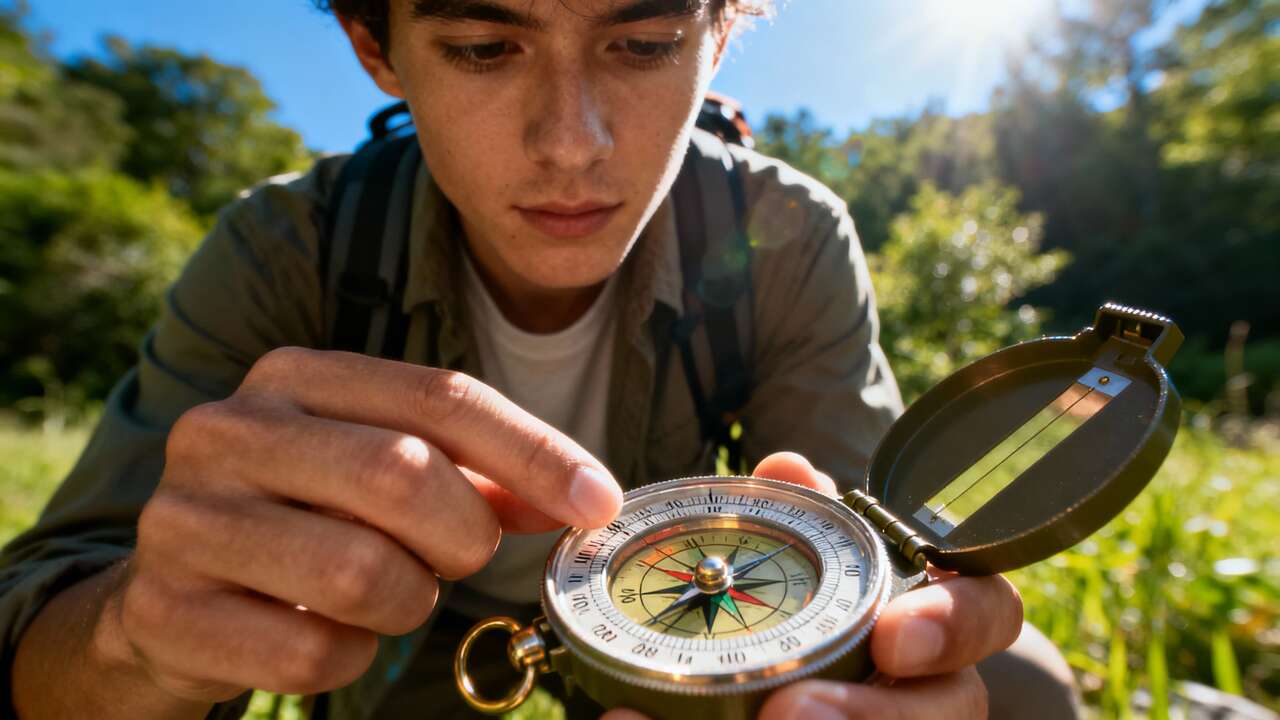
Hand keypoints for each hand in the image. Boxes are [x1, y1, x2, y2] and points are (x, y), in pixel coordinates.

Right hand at [111, 348, 621, 702]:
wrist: (170, 597)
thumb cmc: (306, 520)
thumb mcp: (382, 470)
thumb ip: (480, 473)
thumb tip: (587, 496)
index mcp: (293, 377)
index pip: (442, 396)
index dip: (534, 452)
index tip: (599, 505)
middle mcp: (228, 429)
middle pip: (405, 473)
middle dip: (464, 535)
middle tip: (460, 560)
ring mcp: (186, 518)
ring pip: (361, 572)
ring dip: (405, 601)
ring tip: (385, 593)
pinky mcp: (165, 609)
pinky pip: (311, 651)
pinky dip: (348, 656)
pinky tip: (327, 634)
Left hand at [601, 452, 1021, 719]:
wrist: (775, 695)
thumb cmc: (800, 615)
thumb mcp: (800, 565)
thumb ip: (802, 519)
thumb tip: (786, 466)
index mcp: (933, 624)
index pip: (989, 612)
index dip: (957, 623)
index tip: (894, 636)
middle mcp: (933, 693)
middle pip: (953, 710)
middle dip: (880, 718)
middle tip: (791, 714)